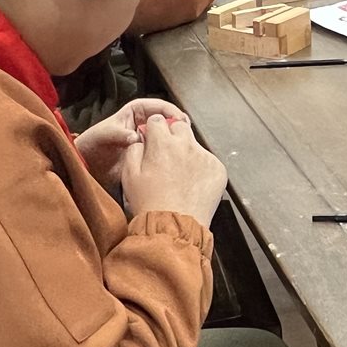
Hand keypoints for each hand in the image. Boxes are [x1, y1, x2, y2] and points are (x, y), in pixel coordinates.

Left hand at [75, 98, 189, 190]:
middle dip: (178, 127)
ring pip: (169, 135)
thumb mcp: (104, 135)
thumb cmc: (93, 144)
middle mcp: (146, 122)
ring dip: (175, 140)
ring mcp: (149, 138)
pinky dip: (170, 153)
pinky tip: (174, 158)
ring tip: (182, 147)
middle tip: (185, 135)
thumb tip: (134, 137)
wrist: (88, 165)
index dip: (172, 112)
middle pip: (169, 120)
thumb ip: (119, 134)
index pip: (160, 106)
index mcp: (136, 110)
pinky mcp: (150, 152)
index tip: (180, 122)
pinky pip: (164, 150)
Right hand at [120, 113, 227, 227]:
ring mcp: (204, 157)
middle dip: (172, 135)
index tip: (153, 138)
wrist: (174, 226)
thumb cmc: (150, 203)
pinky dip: (201, 167)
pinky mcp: (217, 168)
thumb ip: (134, 149)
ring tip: (178, 175)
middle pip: (179, 126)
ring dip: (187, 152)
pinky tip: (191, 183)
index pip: (158, 120)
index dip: (153, 129)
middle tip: (166, 155)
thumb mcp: (129, 175)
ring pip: (194, 144)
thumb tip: (142, 139)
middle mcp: (186, 145)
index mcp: (162, 144)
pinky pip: (208, 161)